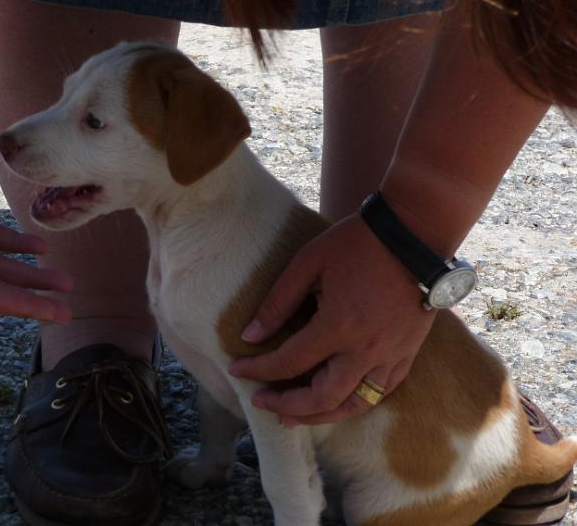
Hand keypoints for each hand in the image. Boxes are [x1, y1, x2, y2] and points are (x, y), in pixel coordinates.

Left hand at [228, 213, 434, 423]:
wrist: (414, 234)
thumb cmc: (358, 244)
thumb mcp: (308, 263)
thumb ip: (278, 303)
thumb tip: (250, 336)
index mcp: (338, 326)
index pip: (289, 362)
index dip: (258, 370)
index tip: (237, 370)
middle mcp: (366, 350)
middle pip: (321, 398)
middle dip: (287, 406)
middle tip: (261, 402)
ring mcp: (391, 355)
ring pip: (354, 405)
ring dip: (321, 416)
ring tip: (294, 416)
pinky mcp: (408, 354)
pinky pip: (381, 392)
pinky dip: (355, 402)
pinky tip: (337, 400)